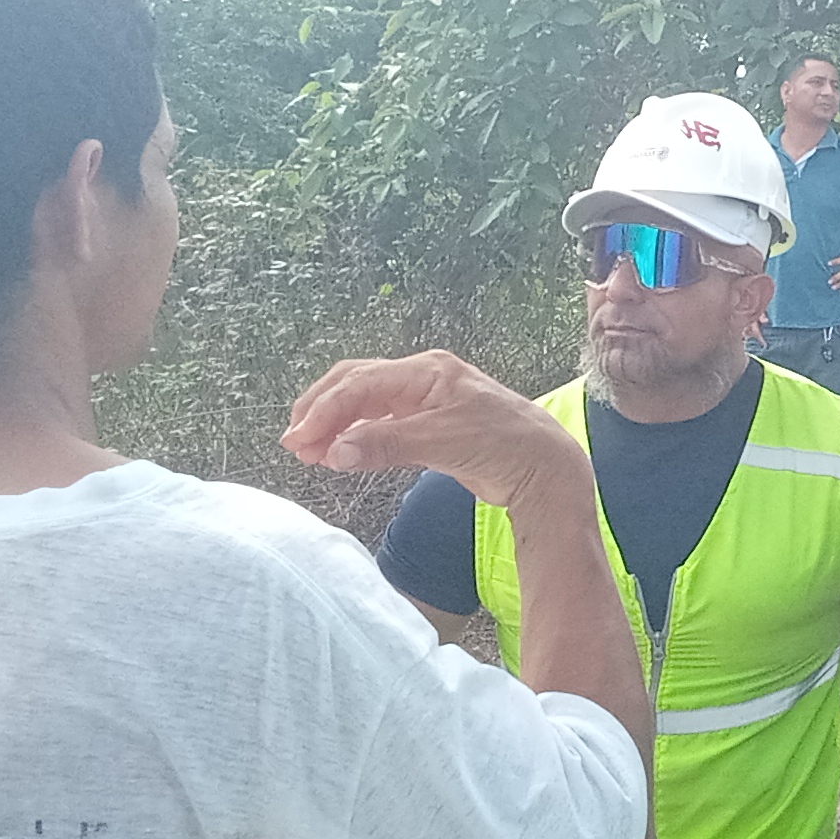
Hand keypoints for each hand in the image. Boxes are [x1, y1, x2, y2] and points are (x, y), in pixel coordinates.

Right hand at [280, 350, 588, 507]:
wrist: (544, 467)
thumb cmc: (503, 444)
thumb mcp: (442, 442)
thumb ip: (387, 444)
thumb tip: (335, 451)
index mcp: (427, 371)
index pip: (360, 383)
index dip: (325, 411)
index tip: (298, 440)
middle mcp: (424, 379)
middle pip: (357, 386)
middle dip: (323, 412)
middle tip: (295, 444)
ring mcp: (427, 401)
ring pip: (367, 405)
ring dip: (337, 426)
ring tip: (310, 452)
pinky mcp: (431, 426)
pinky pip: (383, 424)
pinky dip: (359, 437)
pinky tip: (343, 453)